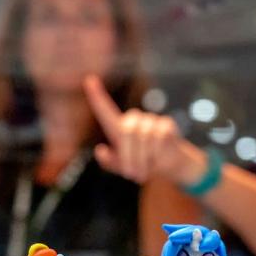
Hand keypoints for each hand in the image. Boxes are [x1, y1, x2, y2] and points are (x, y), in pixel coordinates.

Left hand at [84, 75, 205, 186]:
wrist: (167, 168)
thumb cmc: (141, 165)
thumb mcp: (122, 167)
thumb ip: (109, 161)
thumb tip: (100, 150)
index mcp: (119, 128)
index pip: (105, 110)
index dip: (97, 96)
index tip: (88, 80)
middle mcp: (134, 120)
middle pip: (127, 131)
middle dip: (129, 155)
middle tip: (132, 175)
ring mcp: (151, 120)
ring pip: (145, 136)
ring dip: (144, 158)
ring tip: (145, 171)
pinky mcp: (166, 124)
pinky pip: (160, 137)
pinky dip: (158, 153)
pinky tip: (159, 158)